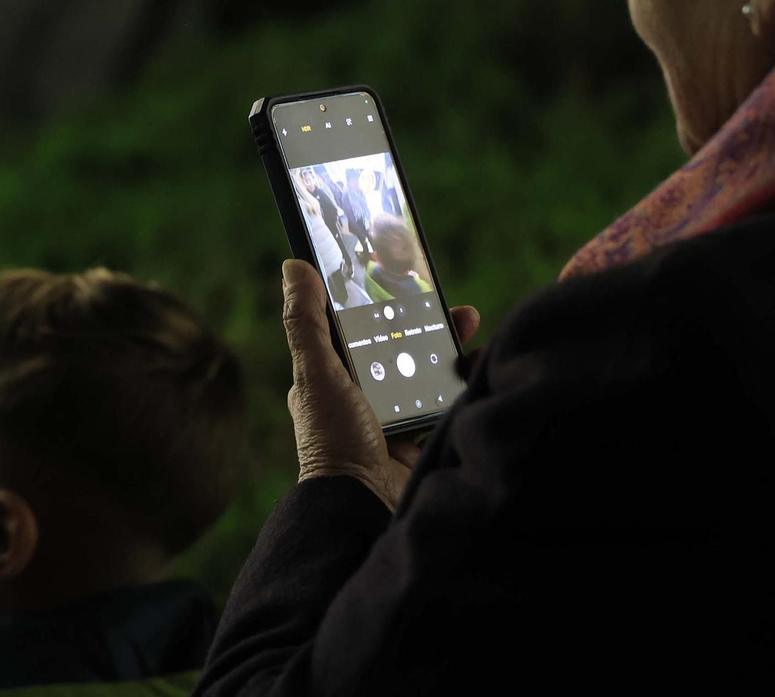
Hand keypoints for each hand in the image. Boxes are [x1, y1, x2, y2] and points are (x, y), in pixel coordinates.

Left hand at [281, 260, 479, 510]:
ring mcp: (394, 418)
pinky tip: (481, 368)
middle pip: (402, 348)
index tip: (411, 283)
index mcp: (333, 378)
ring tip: (474, 332)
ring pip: (429, 373)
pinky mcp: (422, 439)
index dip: (385, 305)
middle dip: (431, 326)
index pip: (362, 330)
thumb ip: (306, 323)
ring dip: (454, 351)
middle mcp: (363, 396)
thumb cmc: (334, 440)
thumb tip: (294, 267)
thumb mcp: (316, 374)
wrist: (365, 506)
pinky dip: (466, 384)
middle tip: (461, 311)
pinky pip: (448, 404)